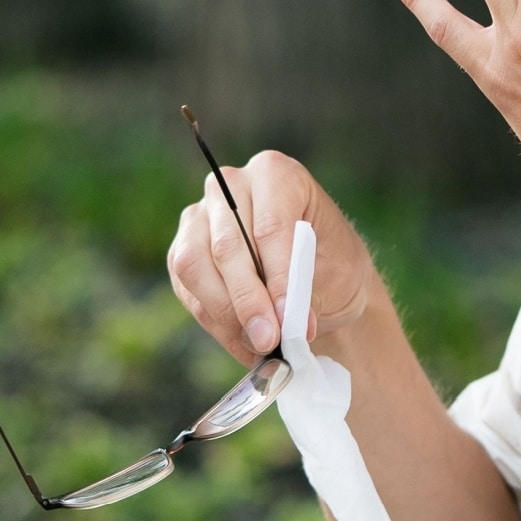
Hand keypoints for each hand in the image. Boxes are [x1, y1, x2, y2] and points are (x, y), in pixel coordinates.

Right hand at [166, 150, 378, 366]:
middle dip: (249, 302)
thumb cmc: (332, 265)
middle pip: (228, 246)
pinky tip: (245, 342)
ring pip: (195, 267)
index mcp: (275, 174)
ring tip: (261, 346)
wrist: (320, 280)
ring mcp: (200, 217)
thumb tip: (285, 324)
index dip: (277, 277)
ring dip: (227, 315)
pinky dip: (217, 323)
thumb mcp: (338, 271)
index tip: (290, 320)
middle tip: (271, 341)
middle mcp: (230, 186)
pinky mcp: (182, 251)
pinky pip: (188, 290)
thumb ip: (307, 290)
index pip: (269, 226)